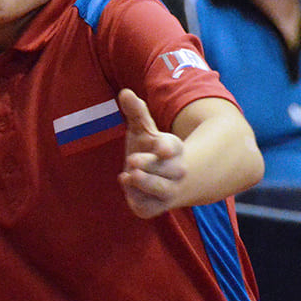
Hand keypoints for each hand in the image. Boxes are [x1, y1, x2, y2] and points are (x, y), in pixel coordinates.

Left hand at [117, 88, 186, 218]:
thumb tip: (125, 93)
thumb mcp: (144, 129)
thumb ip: (136, 112)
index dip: (167, 148)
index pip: (174, 148)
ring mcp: (168, 191)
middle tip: (131, 161)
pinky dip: (138, 201)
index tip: (161, 148)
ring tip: (128, 175)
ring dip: (146, 184)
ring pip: (162, 191)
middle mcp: (176, 171)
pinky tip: (127, 188)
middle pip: (170, 171)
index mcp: (174, 149)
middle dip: (151, 166)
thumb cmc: (151, 149)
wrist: (168, 180)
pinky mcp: (156, 207)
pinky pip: (149, 208)